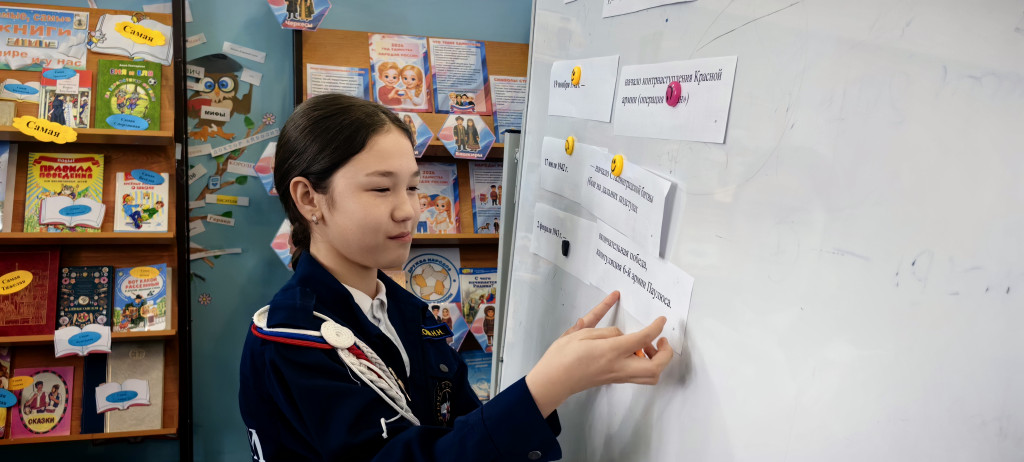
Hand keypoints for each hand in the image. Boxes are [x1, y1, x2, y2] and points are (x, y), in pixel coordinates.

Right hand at [525, 291, 673, 416]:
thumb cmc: (563, 356)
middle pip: (655, 368)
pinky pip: (636, 375)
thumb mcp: (582, 334)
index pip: (643, 339)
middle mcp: (619, 366)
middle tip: (660, 340)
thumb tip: (622, 335)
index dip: (656, 327)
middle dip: (665, 355)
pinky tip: (633, 351)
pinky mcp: (613, 380)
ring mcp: (617, 376)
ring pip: (649, 377)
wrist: (553, 380)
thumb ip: (606, 332)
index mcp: (611, 351)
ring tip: (645, 347)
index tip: (661, 320)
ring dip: (655, 362)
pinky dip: (642, 364)